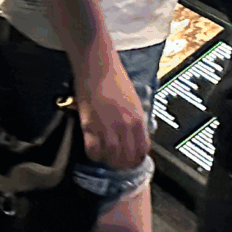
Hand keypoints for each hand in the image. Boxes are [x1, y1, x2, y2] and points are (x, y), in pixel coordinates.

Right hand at [76, 54, 149, 171]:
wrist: (98, 67)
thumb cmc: (114, 80)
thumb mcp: (134, 101)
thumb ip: (135, 121)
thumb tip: (135, 137)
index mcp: (138, 119)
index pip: (142, 150)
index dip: (137, 160)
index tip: (132, 161)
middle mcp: (125, 125)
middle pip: (127, 157)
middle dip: (123, 164)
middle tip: (118, 164)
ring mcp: (107, 127)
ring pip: (111, 157)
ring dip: (109, 161)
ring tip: (107, 159)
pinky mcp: (90, 126)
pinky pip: (93, 150)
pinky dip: (94, 155)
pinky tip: (95, 151)